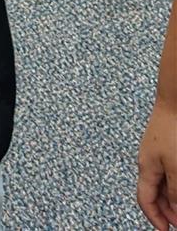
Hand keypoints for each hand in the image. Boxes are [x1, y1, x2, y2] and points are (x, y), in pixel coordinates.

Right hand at [138, 97, 176, 230]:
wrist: (176, 100)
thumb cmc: (173, 130)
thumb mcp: (176, 168)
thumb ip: (175, 192)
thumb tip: (175, 212)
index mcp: (146, 167)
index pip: (145, 200)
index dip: (155, 218)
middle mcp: (149, 161)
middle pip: (154, 193)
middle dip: (167, 210)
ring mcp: (158, 151)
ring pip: (163, 182)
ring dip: (173, 196)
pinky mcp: (167, 144)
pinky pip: (169, 170)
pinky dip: (175, 182)